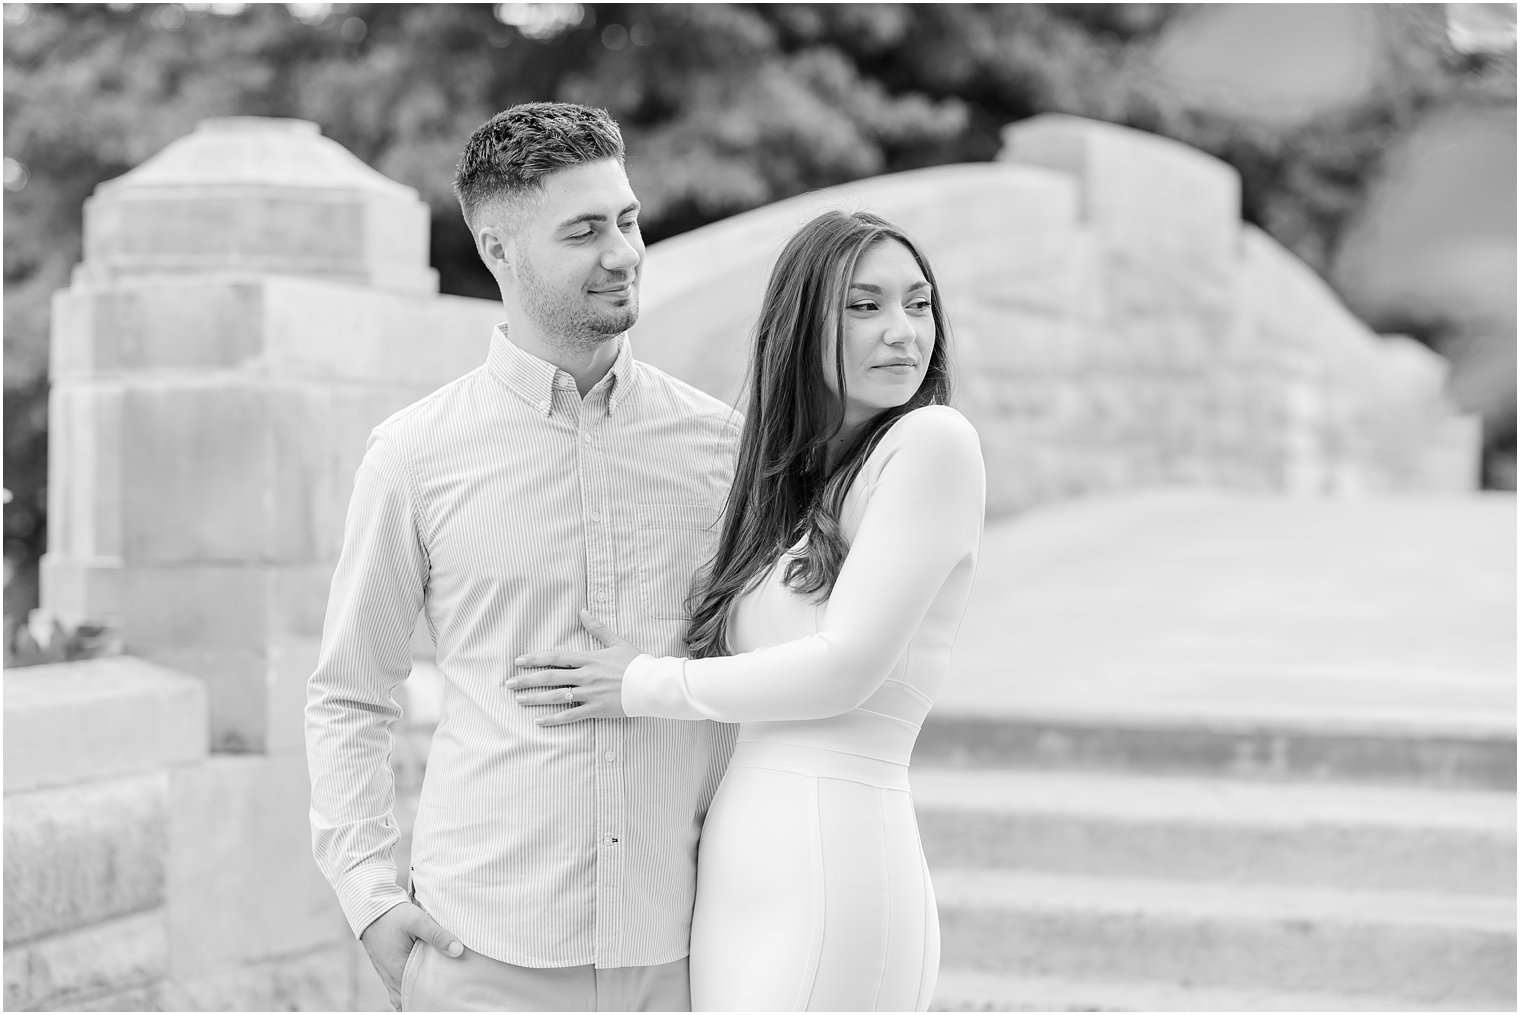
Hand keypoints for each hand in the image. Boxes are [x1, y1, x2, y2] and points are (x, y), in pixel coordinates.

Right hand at [360, 900, 462, 1009]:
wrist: (371, 910)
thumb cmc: (393, 915)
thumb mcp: (418, 921)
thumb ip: (438, 936)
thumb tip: (458, 951)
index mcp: (399, 971)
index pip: (419, 995)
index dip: (434, 997)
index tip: (449, 995)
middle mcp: (391, 979)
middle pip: (411, 999)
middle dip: (427, 999)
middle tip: (446, 995)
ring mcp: (387, 977)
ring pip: (404, 996)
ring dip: (418, 995)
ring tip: (436, 991)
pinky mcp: (387, 971)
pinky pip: (398, 990)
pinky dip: (409, 991)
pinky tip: (420, 986)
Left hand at [509, 610, 642, 725]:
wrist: (652, 684)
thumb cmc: (636, 662)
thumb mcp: (617, 642)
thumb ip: (597, 628)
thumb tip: (583, 611)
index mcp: (589, 658)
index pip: (557, 657)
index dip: (536, 658)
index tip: (519, 661)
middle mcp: (586, 676)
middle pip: (550, 677)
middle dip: (527, 680)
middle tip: (509, 683)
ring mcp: (590, 693)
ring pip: (557, 696)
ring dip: (536, 698)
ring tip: (519, 699)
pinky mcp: (596, 709)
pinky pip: (571, 715)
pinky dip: (554, 718)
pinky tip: (539, 720)